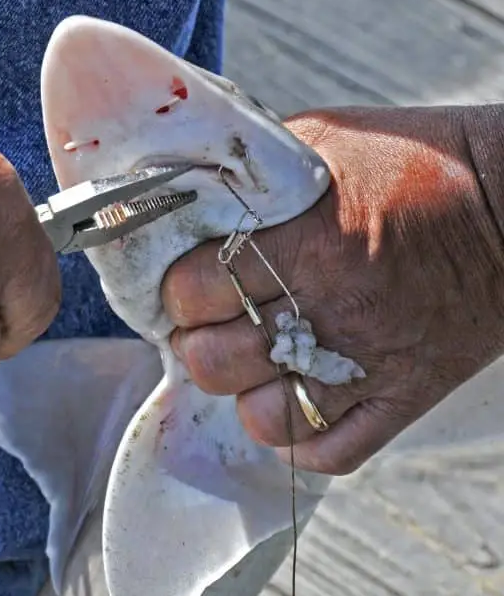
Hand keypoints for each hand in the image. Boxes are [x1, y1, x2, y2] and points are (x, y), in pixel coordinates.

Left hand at [161, 106, 503, 473]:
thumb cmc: (417, 164)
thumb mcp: (325, 142)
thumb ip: (252, 175)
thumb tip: (186, 194)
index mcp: (305, 238)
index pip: (194, 291)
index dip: (178, 293)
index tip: (189, 285)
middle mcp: (332, 305)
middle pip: (214, 360)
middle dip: (197, 343)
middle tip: (213, 326)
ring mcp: (368, 359)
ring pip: (262, 417)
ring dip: (245, 393)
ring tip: (256, 363)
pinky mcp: (406, 395)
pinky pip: (329, 453)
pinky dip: (300, 440)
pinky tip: (296, 402)